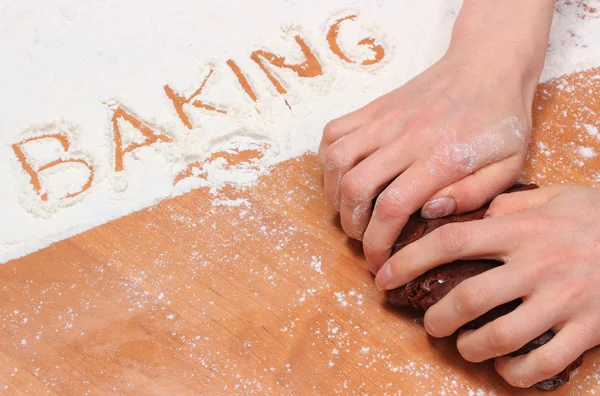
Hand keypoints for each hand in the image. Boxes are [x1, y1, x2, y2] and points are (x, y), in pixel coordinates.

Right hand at [318, 0, 552, 272]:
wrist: (487, 63)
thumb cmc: (501, 118)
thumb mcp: (510, 164)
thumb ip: (473, 195)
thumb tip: (428, 213)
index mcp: (440, 157)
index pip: (392, 207)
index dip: (377, 243)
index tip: (378, 264)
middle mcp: (404, 138)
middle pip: (354, 187)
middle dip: (351, 225)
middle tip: (363, 238)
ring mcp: (384, 119)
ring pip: (336, 160)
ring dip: (334, 193)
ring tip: (349, 210)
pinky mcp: (374, 107)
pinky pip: (334, 131)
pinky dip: (328, 159)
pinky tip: (342, 174)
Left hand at [375, 184, 599, 386]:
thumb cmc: (596, 215)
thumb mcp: (552, 196)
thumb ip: (508, 203)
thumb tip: (471, 213)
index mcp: (520, 229)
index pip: (449, 242)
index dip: (408, 261)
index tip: (383, 276)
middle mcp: (537, 264)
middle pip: (468, 298)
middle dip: (437, 318)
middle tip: (429, 323)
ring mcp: (564, 299)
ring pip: (501, 336)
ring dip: (470, 347)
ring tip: (463, 344)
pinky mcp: (590, 328)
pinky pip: (544, 362)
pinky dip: (515, 372)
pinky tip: (504, 366)